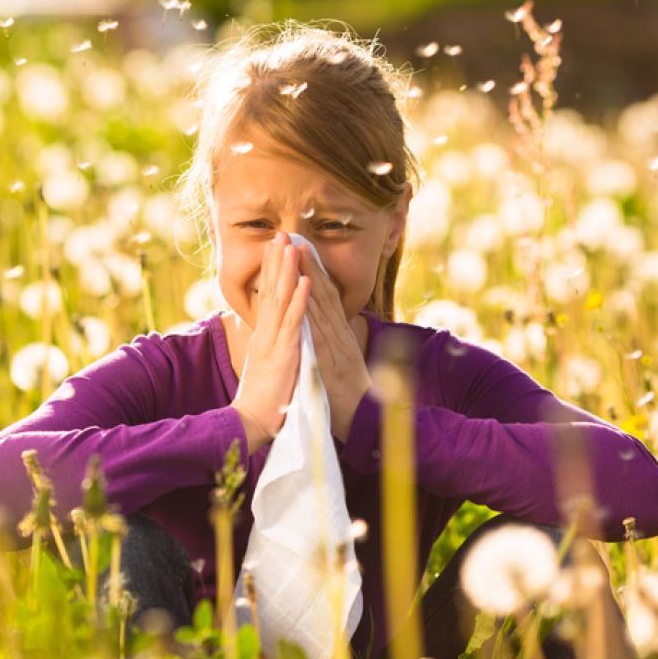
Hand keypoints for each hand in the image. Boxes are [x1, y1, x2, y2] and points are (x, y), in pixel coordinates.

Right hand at [231, 231, 311, 453]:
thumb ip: (270, 347)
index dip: (272, 271)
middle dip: (276, 261)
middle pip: (271, 291)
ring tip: (292, 246)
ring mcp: (273, 342)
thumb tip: (272, 335)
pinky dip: (300, 300)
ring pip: (281, 300)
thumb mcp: (266, 367)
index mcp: (263, 336)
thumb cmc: (262, 400)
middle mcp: (265, 334)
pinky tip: (305, 281)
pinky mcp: (283, 354)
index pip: (267, 297)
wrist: (251, 423)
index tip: (275, 248)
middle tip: (280, 234)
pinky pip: (294, 323)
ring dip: (287, 271)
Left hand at [296, 242, 372, 443]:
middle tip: (294, 236)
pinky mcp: (331, 361)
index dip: (312, 271)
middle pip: (322, 293)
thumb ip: (332, 343)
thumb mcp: (339, 363)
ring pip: (321, 306)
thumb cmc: (348, 396)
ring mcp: (336, 345)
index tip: (299, 247)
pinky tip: (304, 293)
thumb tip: (322, 328)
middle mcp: (339, 334)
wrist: (363, 421)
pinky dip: (312, 312)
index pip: (324, 296)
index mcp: (339, 334)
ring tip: (296, 252)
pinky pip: (319, 332)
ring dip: (308, 277)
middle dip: (308, 263)